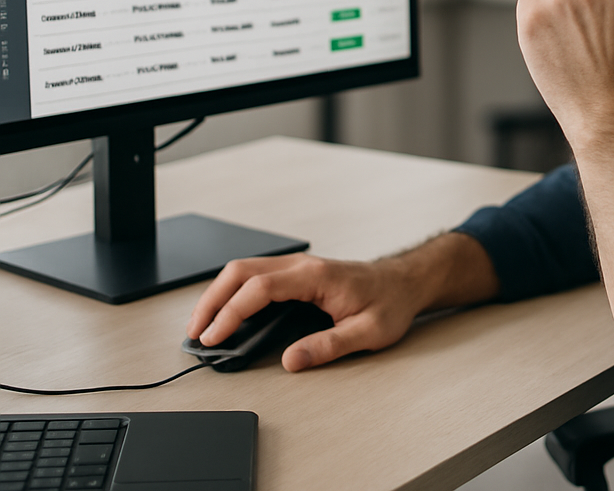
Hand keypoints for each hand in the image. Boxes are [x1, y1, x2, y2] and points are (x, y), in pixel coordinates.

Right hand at [186, 253, 423, 371]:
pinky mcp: (298, 273)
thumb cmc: (390, 303)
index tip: (213, 336)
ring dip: (219, 294)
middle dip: (212, 300)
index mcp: (317, 276)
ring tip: (202, 326)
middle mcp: (303, 265)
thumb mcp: (368, 332)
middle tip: (195, 333)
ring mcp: (299, 266)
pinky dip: (233, 291)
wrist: (405, 282)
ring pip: (245, 269)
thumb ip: (329, 346)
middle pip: (242, 271)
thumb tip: (292, 360)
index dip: (231, 312)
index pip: (260, 288)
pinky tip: (226, 312)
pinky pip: (256, 275)